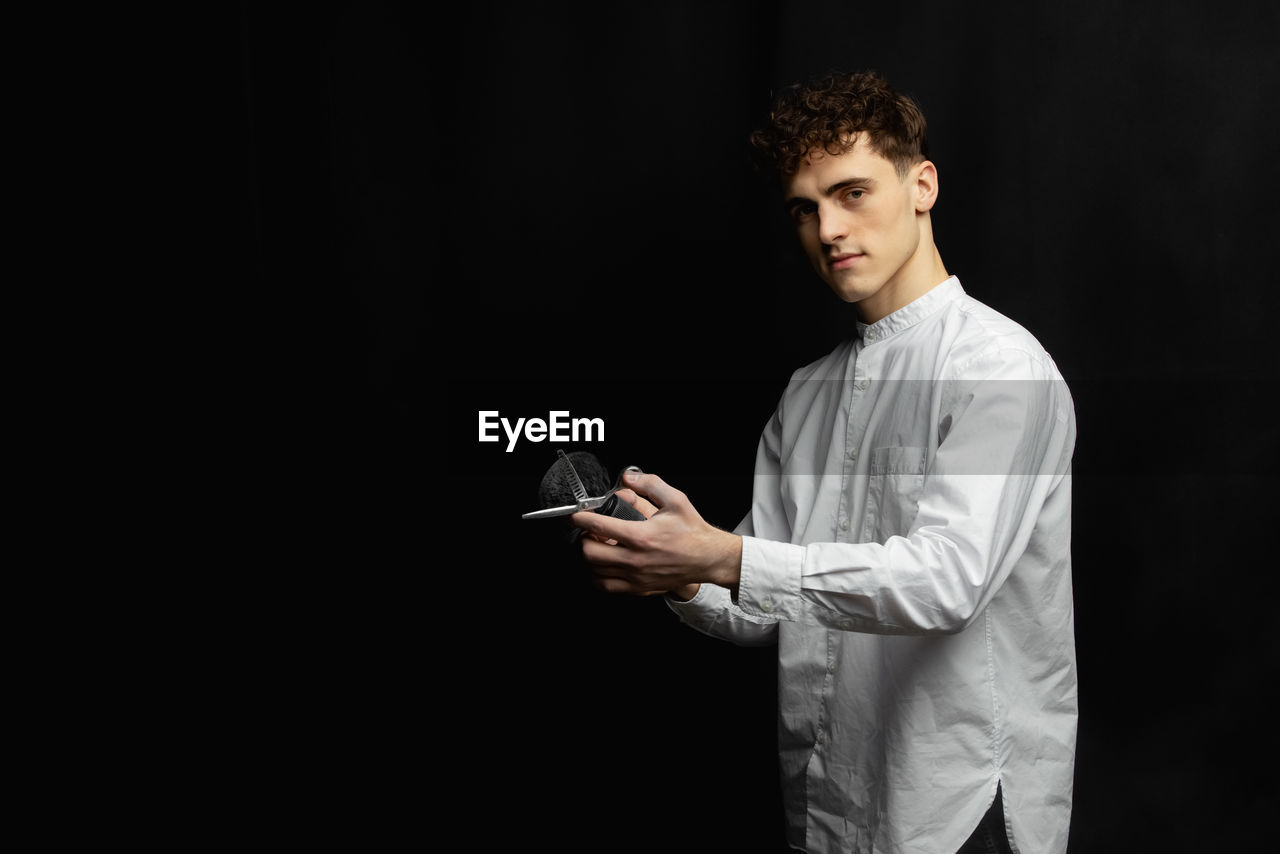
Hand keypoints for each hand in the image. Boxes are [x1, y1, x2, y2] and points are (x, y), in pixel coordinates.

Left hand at [572, 471, 741, 597]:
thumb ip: (650, 484)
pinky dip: (599, 576)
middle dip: (584, 539)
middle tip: (591, 532)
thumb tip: (629, 477)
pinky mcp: (639, 588)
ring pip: (595, 572)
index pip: (598, 526)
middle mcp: (634, 559)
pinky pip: (607, 587)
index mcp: (640, 536)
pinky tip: (605, 565)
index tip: (576, 515)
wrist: (708, 558)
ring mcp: (635, 577)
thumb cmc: (692, 531)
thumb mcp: (675, 500)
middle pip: (589, 553)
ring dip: (591, 558)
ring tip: (598, 547)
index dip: (581, 519)